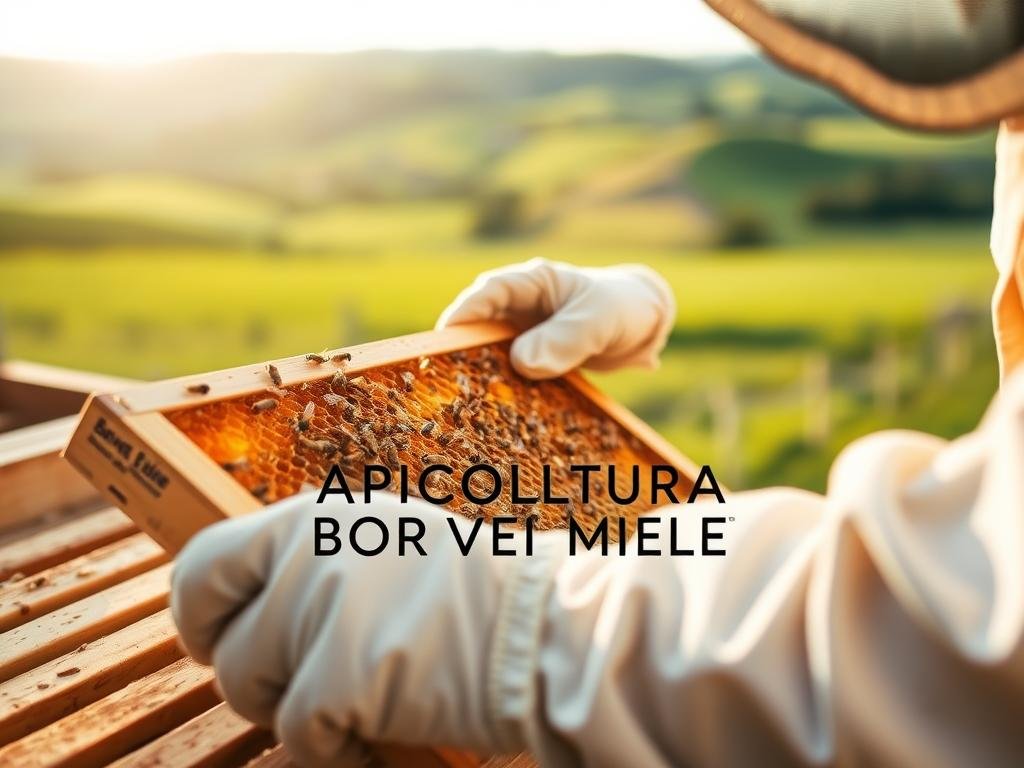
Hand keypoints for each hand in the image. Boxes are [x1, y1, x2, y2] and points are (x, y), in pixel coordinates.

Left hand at [170, 494, 558, 765]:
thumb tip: (255, 604)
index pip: (204, 563)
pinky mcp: (339, 674)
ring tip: (358, 706)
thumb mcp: (388, 545)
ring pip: (252, 691)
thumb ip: (319, 562)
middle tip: (297, 693)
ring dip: (297, 713)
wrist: (545, 627)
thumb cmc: (479, 594)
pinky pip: (300, 735)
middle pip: (222, 642)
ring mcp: (320, 612)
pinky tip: (382, 733)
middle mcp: (307, 554)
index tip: (215, 641)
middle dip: (251, 678)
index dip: (197, 614)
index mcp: (317, 518)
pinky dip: (336, 749)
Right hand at [437, 258, 675, 378]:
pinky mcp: (535, 357)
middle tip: (444, 377)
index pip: (488, 292)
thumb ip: (566, 338)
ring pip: (493, 351)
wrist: (646, 324)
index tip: (445, 339)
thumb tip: (523, 363)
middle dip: (462, 348)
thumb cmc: (623, 308)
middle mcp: (522, 306)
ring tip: (466, 400)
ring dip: (482, 372)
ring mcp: (526, 333)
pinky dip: (506, 388)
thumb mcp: (599, 320)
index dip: (464, 314)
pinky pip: (513, 371)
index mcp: (533, 283)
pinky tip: (499, 412)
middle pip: (480, 325)